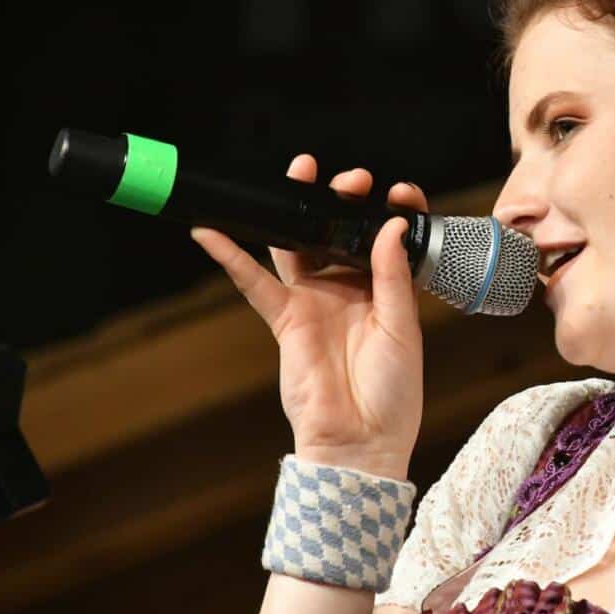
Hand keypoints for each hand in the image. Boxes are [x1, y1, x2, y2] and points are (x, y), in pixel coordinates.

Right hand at [190, 156, 425, 479]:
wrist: (361, 441)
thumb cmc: (393, 394)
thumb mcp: (404, 328)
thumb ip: (393, 276)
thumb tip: (391, 226)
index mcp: (386, 292)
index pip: (387, 240)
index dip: (391, 212)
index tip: (399, 191)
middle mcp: (349, 291)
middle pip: (339, 233)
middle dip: (343, 200)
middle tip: (352, 179)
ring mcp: (315, 301)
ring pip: (299, 245)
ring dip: (296, 210)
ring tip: (300, 171)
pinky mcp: (285, 318)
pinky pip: (254, 282)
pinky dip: (230, 257)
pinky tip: (211, 231)